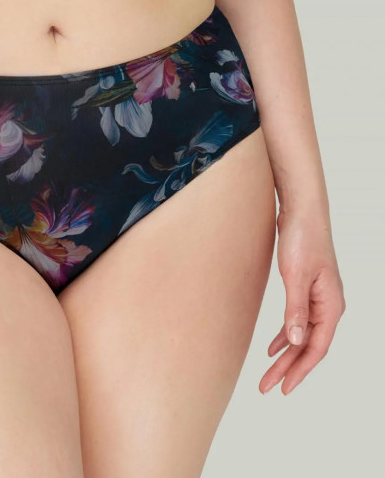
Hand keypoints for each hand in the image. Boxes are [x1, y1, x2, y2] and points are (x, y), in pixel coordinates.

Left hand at [260, 205, 345, 394]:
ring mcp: (318, 298)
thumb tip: (294, 343)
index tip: (283, 387)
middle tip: (267, 387)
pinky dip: (285, 334)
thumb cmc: (302, 238)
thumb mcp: (296, 276)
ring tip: (267, 373)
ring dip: (286, 354)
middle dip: (288, 368)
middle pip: (308, 345)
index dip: (300, 369)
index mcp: (331, 305)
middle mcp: (328, 305)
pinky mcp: (305, 289)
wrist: (301, 210)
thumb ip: (296, 310)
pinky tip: (273, 347)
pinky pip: (297, 320)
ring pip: (301, 335)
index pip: (317, 347)